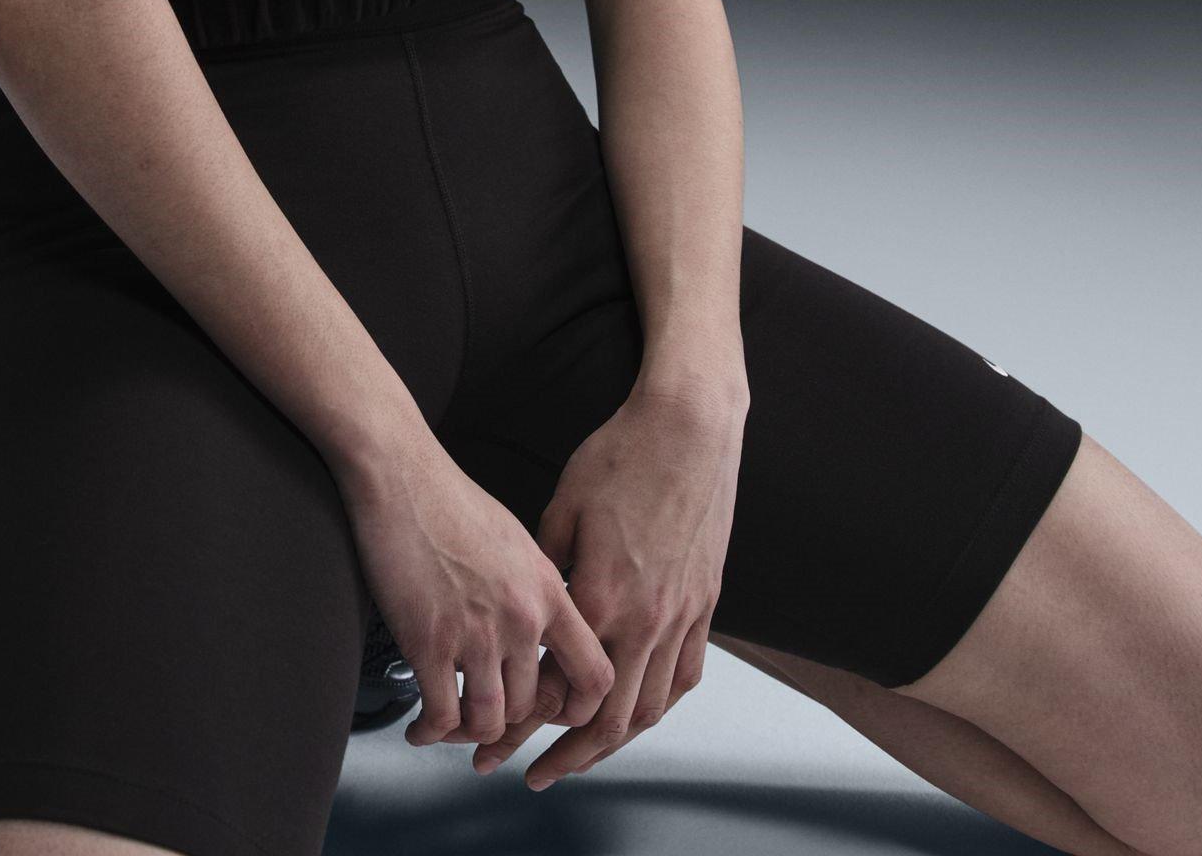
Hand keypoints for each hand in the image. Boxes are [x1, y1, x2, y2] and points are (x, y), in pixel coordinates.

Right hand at [339, 438, 614, 754]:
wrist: (401, 475)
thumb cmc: (450, 499)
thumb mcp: (516, 542)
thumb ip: (536, 589)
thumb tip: (541, 629)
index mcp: (548, 590)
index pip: (594, 673)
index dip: (580, 707)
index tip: (559, 714)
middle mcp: (520, 617)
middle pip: (534, 707)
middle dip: (509, 721)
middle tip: (487, 718)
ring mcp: (476, 633)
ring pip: (490, 720)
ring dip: (469, 733)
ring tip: (453, 726)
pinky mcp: (430, 642)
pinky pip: (442, 715)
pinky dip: (430, 731)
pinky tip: (421, 726)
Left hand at [478, 376, 745, 789]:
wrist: (689, 428)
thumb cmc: (621, 457)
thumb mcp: (564, 506)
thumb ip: (544, 567)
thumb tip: (526, 608)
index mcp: (602, 598)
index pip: (558, 685)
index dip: (525, 719)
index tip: (496, 735)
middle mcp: (646, 620)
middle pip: (606, 720)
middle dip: (565, 757)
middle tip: (532, 774)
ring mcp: (682, 616)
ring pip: (650, 710)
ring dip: (613, 744)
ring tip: (582, 758)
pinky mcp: (706, 604)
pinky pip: (685, 677)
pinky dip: (659, 705)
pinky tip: (639, 712)